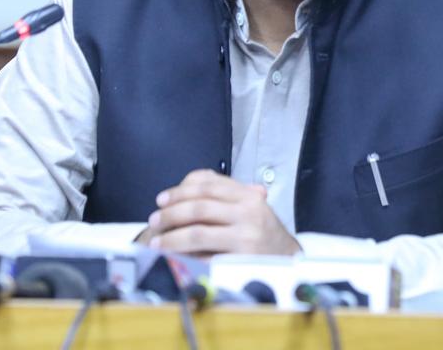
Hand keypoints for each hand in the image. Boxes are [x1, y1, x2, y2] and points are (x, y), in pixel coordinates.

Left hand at [139, 169, 300, 256]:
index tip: (161, 200)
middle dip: (171, 214)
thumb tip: (191, 181)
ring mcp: (245, 238)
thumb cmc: (262, 230)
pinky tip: (172, 259)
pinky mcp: (240, 262)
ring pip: (198, 234)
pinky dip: (185, 258)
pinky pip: (205, 258)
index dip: (179, 192)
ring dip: (172, 238)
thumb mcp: (249, 204)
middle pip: (199, 208)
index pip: (207, 186)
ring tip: (156, 242)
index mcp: (248, 196)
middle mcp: (248, 214)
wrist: (288, 259)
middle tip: (154, 220)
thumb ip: (223, 190)